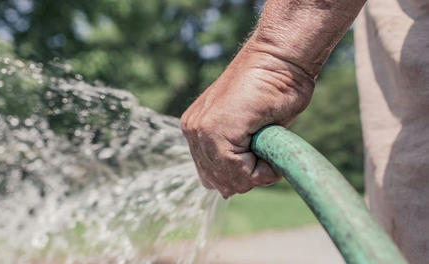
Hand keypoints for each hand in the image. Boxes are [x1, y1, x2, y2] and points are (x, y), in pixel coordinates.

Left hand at [180, 39, 314, 197]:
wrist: (280, 59)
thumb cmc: (273, 89)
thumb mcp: (250, 130)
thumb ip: (235, 154)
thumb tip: (226, 191)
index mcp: (197, 129)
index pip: (212, 176)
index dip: (242, 175)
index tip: (261, 152)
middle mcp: (193, 131)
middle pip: (218, 182)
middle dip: (247, 177)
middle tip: (266, 150)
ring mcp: (200, 130)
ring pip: (229, 180)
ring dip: (256, 173)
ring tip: (268, 144)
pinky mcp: (214, 130)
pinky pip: (239, 172)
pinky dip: (263, 170)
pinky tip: (270, 144)